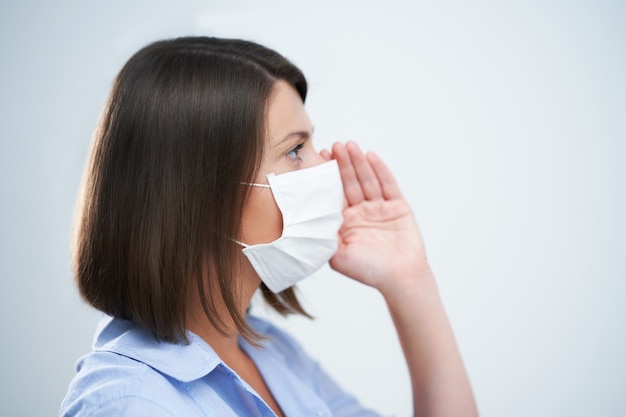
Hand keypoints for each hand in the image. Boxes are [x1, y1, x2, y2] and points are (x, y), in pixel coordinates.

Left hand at [321, 142, 431, 293]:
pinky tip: (371, 157)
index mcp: (345, 221)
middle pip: (350, 182)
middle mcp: (361, 212)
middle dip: (343, 163)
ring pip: (368, 180)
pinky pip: (388, 185)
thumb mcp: (338, 256)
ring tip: (350, 146)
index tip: (320, 158)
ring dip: (359, 162)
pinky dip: (380, 170)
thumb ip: (325, 237)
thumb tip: (309, 220)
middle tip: (335, 146)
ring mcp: (380, 208)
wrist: (400, 279)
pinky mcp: (398, 206)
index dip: (329, 176)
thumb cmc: (369, 271)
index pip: (335, 193)